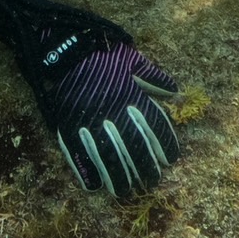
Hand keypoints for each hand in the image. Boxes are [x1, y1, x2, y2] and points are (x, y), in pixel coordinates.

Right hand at [20, 13, 180, 196]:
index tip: (170, 159)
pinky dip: (86, 171)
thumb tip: (175, 91)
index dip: (165, 145)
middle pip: (133, 148)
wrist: (63, 48)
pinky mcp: (68, 125)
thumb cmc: (101, 54)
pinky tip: (94, 184)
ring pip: (108, 157)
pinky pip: (77, 155)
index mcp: (131, 95)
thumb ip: (153, 77)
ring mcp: (89, 121)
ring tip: (125, 189)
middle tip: (151, 181)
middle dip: (145, 167)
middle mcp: (113, 112)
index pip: (154, 127)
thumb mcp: (131, 58)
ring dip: (118, 176)